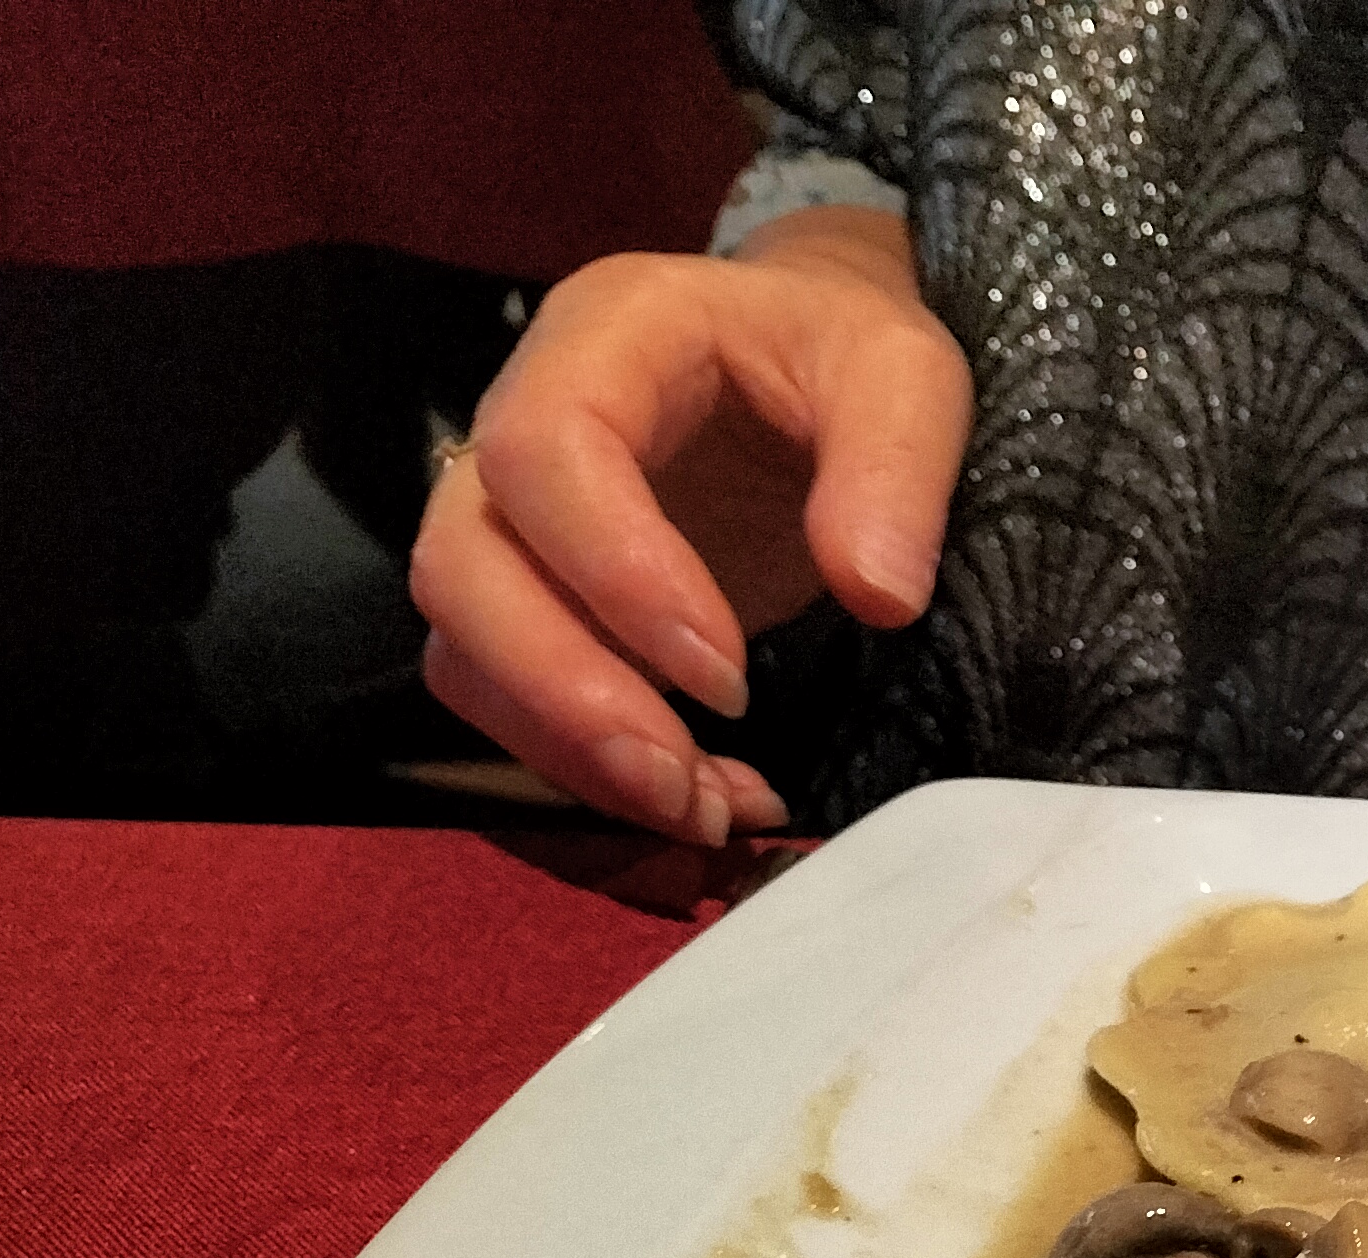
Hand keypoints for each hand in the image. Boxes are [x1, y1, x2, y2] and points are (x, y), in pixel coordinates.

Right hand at [409, 208, 970, 841]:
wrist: (811, 352)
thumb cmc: (842, 348)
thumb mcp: (904, 374)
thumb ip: (896, 468)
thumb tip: (880, 596)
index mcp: (604, 337)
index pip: (542, 454)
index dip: (615, 578)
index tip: (730, 676)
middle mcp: (521, 422)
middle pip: (462, 569)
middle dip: (565, 697)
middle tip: (685, 785)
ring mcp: (513, 518)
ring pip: (465, 649)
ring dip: (568, 752)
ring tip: (701, 810)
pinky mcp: (536, 597)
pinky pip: (506, 695)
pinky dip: (583, 767)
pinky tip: (697, 799)